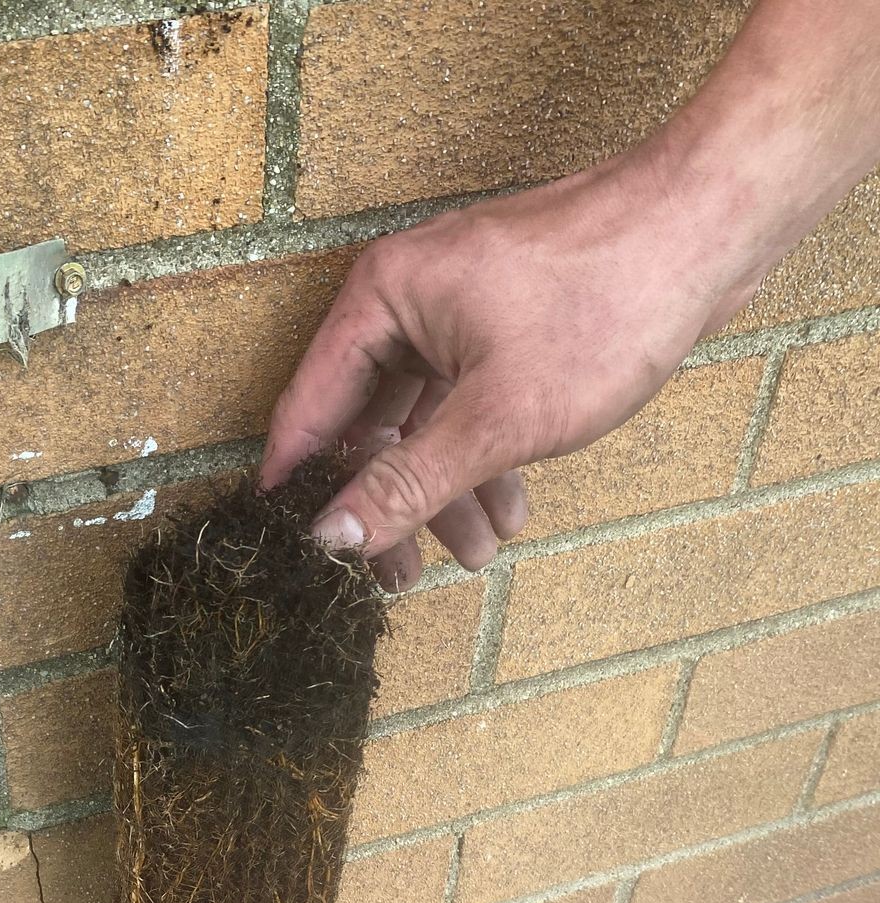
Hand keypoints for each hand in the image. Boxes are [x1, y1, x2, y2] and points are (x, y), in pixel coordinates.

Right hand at [261, 146, 758, 589]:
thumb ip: (407, 483)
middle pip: (371, 421)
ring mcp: (459, 310)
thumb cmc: (607, 302)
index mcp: (383, 299)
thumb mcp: (496, 418)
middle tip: (401, 578)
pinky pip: (470, 402)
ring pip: (428, 418)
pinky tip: (510, 506)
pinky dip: (484, 456)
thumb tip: (332, 537)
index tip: (288, 546)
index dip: (298, 480)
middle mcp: (409, 299)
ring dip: (448, 491)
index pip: (311, 406)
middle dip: (392, 502)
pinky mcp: (506, 322)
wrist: (711, 227)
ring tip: (478, 551)